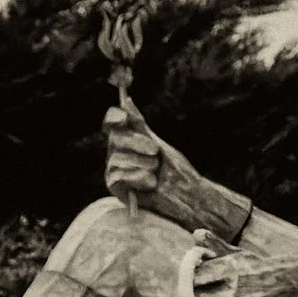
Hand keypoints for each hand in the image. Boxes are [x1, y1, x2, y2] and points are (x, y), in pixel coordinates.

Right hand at [104, 100, 204, 215]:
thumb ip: (140, 126)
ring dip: (141, 164)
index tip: (124, 117)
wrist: (186, 196)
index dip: (114, 117)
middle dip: (136, 143)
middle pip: (115, 138)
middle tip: (155, 151)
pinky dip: (137, 177)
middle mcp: (117, 153)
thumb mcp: (158, 143)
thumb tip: (126, 100)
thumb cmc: (174, 170)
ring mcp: (115, 170)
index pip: (111, 123)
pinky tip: (150, 182)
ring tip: (156, 171)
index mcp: (127, 140)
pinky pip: (118, 176)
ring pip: (116, 158)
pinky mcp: (115, 188)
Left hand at [190, 243, 297, 296]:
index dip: (191, 278)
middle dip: (199, 292)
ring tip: (222, 296)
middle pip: (197, 296)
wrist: (280, 286)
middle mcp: (231, 292)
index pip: (193, 278)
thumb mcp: (236, 253)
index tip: (195, 277)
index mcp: (228, 270)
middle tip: (210, 287)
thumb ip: (214, 244)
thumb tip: (196, 233)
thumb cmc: (253, 267)